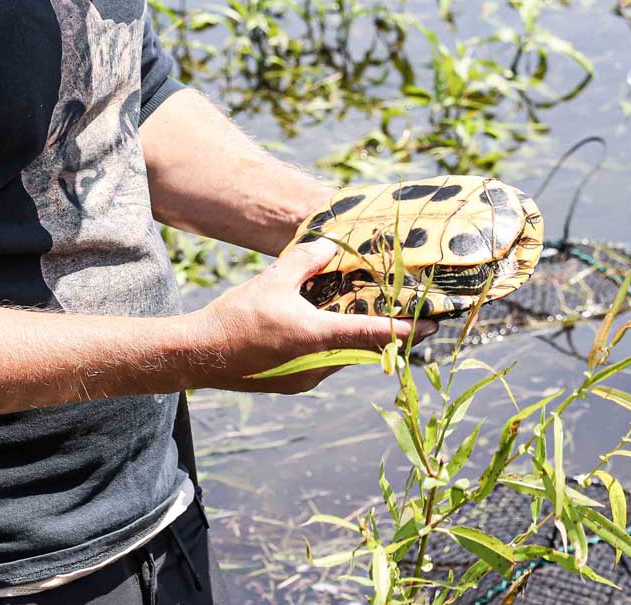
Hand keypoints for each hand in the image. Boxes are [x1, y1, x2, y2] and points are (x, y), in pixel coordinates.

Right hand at [184, 238, 420, 393]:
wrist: (197, 356)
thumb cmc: (234, 318)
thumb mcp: (273, 280)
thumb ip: (306, 262)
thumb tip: (330, 247)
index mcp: (317, 338)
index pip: (372, 334)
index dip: (405, 331)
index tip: (432, 327)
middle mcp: (317, 364)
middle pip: (363, 349)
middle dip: (384, 334)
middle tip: (406, 316)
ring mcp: (305, 379)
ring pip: (343, 357)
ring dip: (354, 340)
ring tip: (362, 317)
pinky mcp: (293, 384)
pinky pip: (324, 365)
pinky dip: (332, 348)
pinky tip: (324, 329)